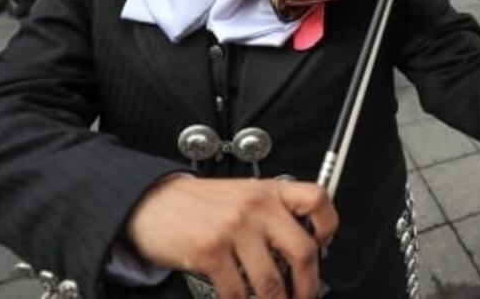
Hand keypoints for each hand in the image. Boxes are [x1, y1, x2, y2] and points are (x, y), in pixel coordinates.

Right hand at [127, 176, 337, 298]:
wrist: (152, 203)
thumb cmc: (198, 203)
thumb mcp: (242, 195)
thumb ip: (271, 214)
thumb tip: (302, 247)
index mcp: (268, 191)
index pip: (316, 199)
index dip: (328, 226)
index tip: (324, 246)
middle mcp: (256, 207)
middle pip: (303, 252)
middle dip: (308, 286)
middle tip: (305, 297)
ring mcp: (234, 229)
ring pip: (272, 282)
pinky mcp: (211, 252)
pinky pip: (238, 292)